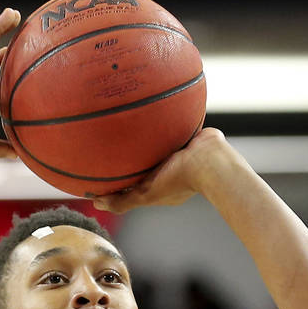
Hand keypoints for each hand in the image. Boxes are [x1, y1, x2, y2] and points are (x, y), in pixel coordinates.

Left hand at [90, 127, 228, 211]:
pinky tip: (139, 104)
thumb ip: (124, 201)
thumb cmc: (180, 179)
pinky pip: (165, 124)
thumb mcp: (147, 194)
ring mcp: (178, 151)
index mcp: (160, 185)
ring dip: (140, 135)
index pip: (133, 184)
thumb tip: (96, 204)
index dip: (116, 180)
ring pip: (153, 143)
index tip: (97, 172)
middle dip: (126, 157)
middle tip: (103, 144)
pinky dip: (154, 117)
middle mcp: (168, 168)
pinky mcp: (185, 134)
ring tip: (119, 119)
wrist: (211, 158)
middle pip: (142, 163)